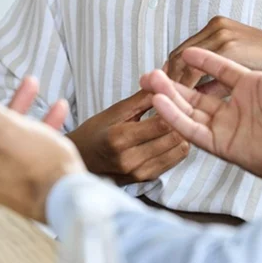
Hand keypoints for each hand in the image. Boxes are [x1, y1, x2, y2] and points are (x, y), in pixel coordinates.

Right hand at [67, 91, 189, 183]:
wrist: (80, 161)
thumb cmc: (94, 132)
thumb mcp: (115, 110)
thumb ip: (142, 98)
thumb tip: (165, 81)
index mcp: (119, 138)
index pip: (161, 122)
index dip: (173, 107)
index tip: (175, 96)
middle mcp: (130, 160)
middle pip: (173, 137)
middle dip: (181, 118)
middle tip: (180, 106)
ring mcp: (138, 173)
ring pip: (178, 150)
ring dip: (181, 133)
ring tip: (176, 120)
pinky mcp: (145, 181)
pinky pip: (173, 161)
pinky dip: (176, 146)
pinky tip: (169, 135)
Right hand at [141, 0, 261, 181]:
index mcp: (252, 86)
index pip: (219, 71)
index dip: (201, 62)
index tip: (184, 54)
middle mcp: (238, 107)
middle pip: (197, 93)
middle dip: (173, 82)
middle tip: (151, 73)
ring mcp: (230, 127)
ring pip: (190, 110)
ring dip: (168, 96)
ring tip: (149, 82)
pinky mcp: (225, 146)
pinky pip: (193, 130)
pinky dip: (175, 117)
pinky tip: (160, 101)